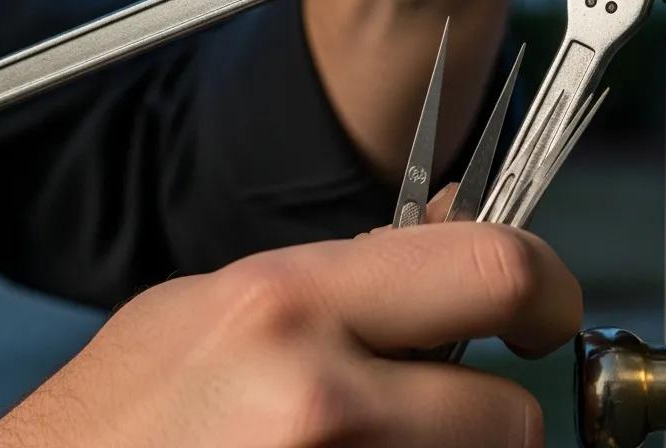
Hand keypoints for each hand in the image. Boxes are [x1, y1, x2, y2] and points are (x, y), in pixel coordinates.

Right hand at [0, 222, 580, 447]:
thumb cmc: (121, 412)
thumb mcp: (219, 301)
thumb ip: (343, 276)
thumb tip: (451, 237)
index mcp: (289, 301)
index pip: (489, 266)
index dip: (544, 284)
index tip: (544, 305)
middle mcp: (321, 397)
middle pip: (511, 416)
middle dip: (490, 412)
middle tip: (442, 404)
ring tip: (360, 441)